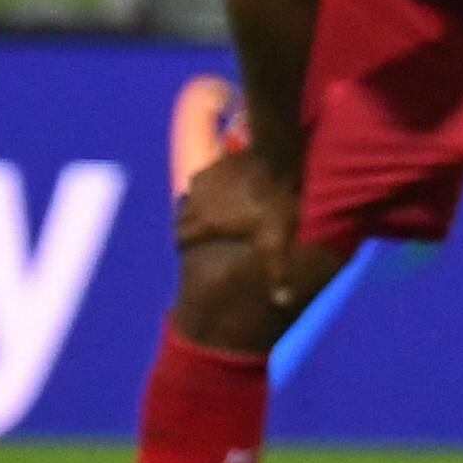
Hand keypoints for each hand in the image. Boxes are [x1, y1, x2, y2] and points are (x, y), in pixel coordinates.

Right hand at [177, 149, 320, 315]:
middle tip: (201, 233)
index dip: (183, 245)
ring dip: (197, 205)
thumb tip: (283, 303)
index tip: (190, 251)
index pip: (180, 238)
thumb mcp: (277, 241)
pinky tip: (222, 190)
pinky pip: (204, 178)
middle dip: (187, 225)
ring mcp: (205, 179)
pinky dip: (208, 187)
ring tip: (211, 212)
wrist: (276, 159)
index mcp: (206, 222)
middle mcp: (198, 201)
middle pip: (182, 217)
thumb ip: (276, 271)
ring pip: (191, 196)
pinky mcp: (215, 163)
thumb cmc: (273, 204)